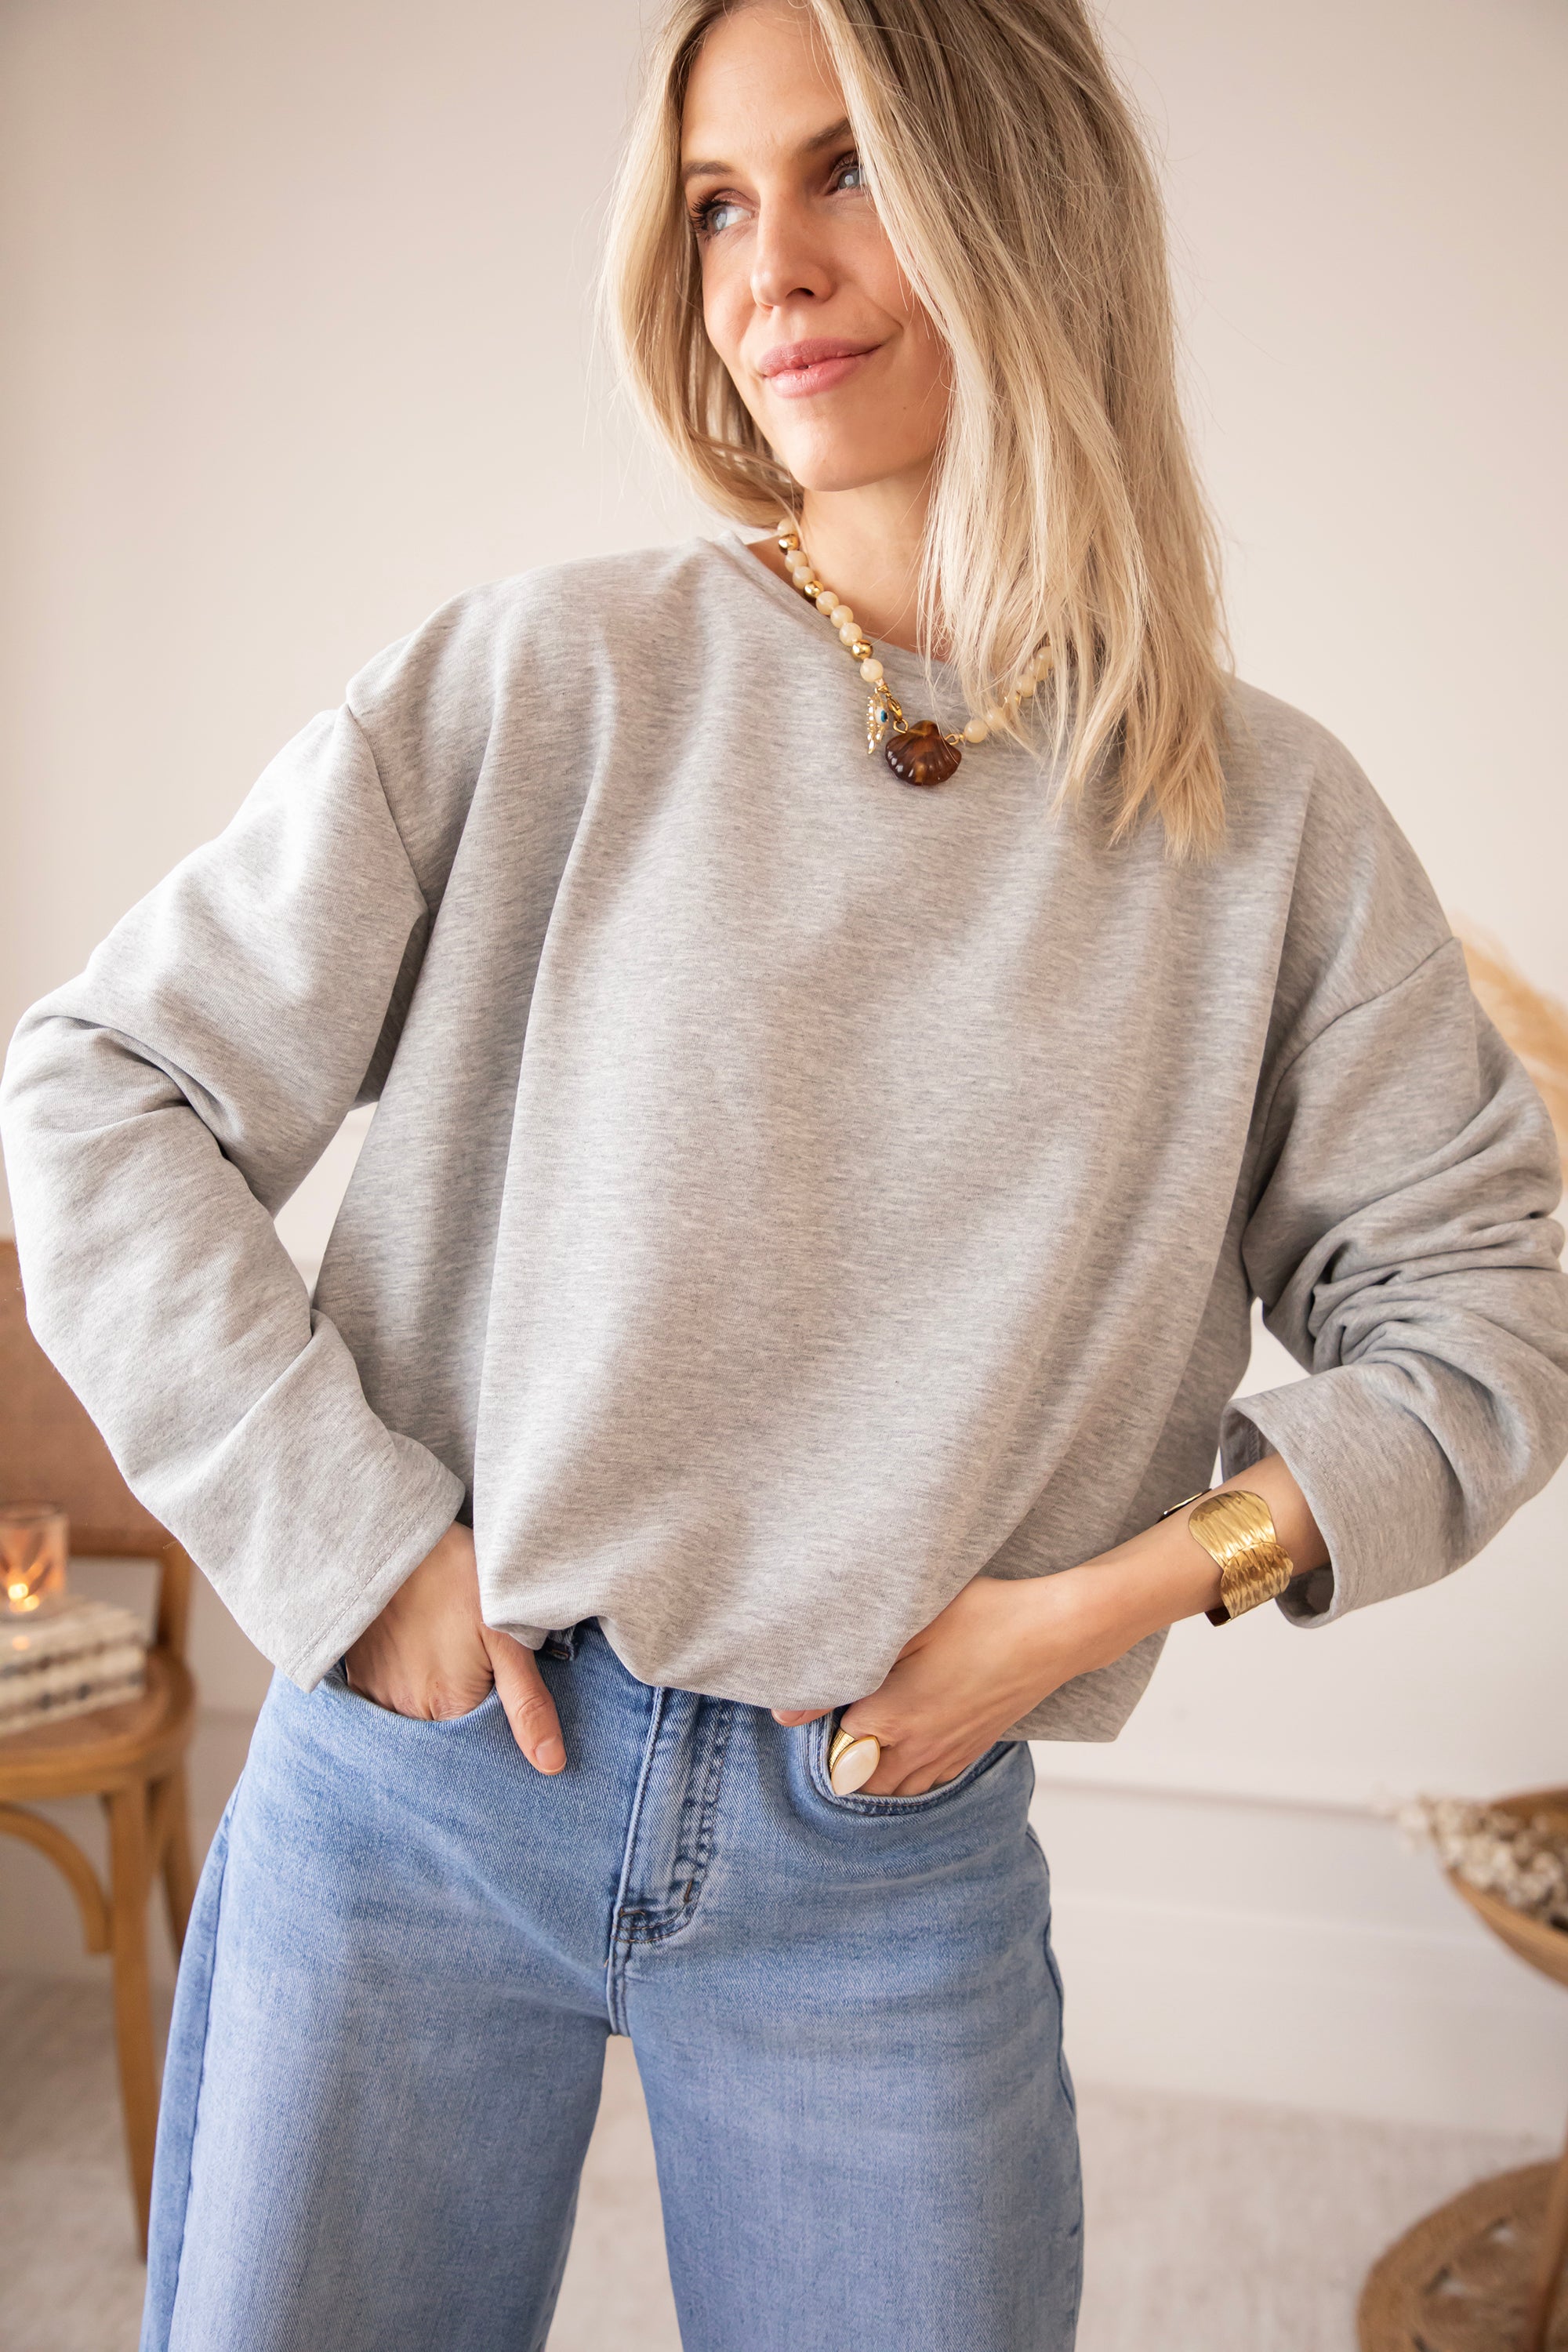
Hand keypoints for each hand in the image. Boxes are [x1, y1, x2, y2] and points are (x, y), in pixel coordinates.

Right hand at [343, 1521, 565, 1773]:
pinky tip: (417, 1663)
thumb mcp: (505, 1636)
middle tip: (470, 1679)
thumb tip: (551, 1764)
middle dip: (460, 1723)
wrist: (397, 1538)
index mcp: (447, 1709)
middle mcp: (405, 1712)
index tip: (497, 1710)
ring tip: (445, 1668)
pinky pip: (383, 1703)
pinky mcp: (356, 1675)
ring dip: (430, 1708)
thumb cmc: (458, 1580)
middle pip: (441, 1739)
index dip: (491, 1737)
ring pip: (412, 1722)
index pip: (475, 1751)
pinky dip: (403, 1693)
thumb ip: (527, 1703)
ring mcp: (375, 1695)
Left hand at [771, 1456, 1326, 1795]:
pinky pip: (925, 1782)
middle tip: (829, 1714)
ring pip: (891, 1788)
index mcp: (893, 1718)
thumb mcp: (912, 1620)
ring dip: (869, 1768)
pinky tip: (902, 1741)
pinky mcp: (972, 1750)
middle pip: (855, 1780)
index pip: (830, 1751)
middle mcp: (918, 1749)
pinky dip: (903, 1773)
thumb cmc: (987, 1614)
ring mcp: (949, 1755)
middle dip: (836, 1756)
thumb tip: (786, 1710)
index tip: (806, 1701)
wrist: (1059, 1630)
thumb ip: (849, 1658)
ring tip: (861, 1728)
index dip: (812, 1728)